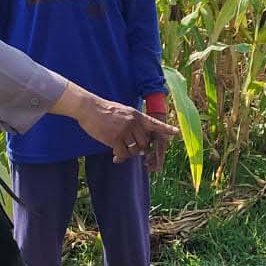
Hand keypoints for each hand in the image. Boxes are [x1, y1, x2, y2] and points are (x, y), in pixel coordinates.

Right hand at [52, 83, 178, 163]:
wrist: (89, 108)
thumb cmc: (104, 110)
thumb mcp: (123, 111)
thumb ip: (133, 124)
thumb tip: (139, 143)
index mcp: (137, 116)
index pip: (155, 123)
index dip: (166, 129)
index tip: (177, 133)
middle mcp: (133, 123)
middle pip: (145, 143)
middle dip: (140, 150)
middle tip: (132, 151)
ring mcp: (124, 131)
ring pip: (134, 150)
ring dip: (129, 154)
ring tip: (120, 153)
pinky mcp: (114, 138)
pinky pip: (123, 153)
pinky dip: (120, 157)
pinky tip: (115, 157)